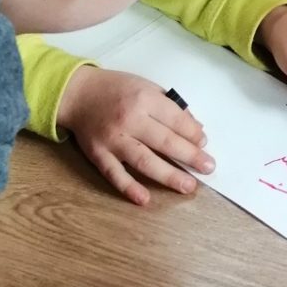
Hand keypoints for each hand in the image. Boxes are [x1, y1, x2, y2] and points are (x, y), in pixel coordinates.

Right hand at [57, 66, 214, 205]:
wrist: (78, 93)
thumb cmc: (117, 88)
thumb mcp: (147, 86)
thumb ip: (170, 106)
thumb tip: (195, 128)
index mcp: (144, 99)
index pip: (175, 120)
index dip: (192, 133)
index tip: (204, 144)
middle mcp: (130, 119)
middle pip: (165, 141)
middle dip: (190, 156)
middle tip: (209, 168)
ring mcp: (113, 140)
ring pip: (145, 161)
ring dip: (169, 175)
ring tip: (188, 186)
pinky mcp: (98, 155)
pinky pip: (115, 174)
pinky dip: (130, 187)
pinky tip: (145, 199)